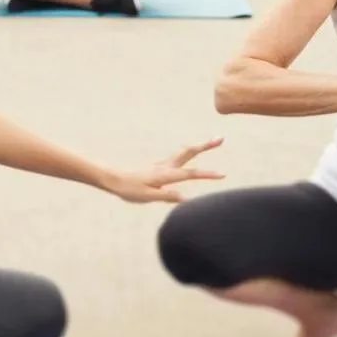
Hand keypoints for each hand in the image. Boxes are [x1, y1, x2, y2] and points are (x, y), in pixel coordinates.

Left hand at [104, 138, 224, 203]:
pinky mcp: (159, 166)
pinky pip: (178, 157)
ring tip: (212, 142)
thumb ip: (167, 196)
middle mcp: (165, 166)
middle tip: (221, 139)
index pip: (190, 174)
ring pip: (184, 152)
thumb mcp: (147, 196)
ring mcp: (162, 165)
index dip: (207, 174)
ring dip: (199, 146)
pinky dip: (189, 152)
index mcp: (165, 175)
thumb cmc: (129, 190)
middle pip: (189, 152)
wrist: (113, 178)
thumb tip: (186, 197)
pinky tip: (191, 153)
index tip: (223, 174)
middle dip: (205, 145)